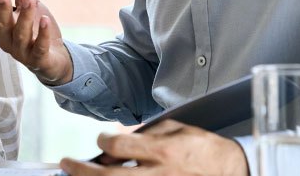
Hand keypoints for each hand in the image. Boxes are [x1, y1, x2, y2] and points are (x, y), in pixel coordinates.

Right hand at [0, 0, 72, 84]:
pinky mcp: (38, 60)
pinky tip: (46, 21)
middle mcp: (7, 39)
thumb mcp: (29, 2)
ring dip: (24, 17)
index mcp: (1, 25)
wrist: (54, 58)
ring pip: (20, 35)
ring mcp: (22, 52)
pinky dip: (42, 35)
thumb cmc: (36, 29)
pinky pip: (39, 48)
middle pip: (1, 25)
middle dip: (2, 9)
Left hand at [59, 120, 249, 175]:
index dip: (103, 141)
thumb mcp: (176, 129)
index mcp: (162, 151)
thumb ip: (145, 134)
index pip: (118, 145)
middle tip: (66, 163)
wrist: (233, 172)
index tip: (101, 141)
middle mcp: (159, 175)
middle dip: (82, 171)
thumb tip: (113, 147)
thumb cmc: (202, 149)